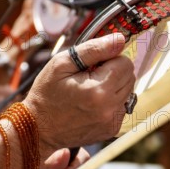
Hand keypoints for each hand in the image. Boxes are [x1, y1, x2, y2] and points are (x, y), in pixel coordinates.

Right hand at [24, 33, 133, 161]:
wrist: (39, 129)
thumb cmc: (46, 94)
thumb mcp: (62, 64)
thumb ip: (94, 49)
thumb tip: (120, 39)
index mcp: (99, 90)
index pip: (126, 63)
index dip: (110, 58)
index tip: (93, 65)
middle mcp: (110, 108)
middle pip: (130, 77)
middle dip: (114, 71)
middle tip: (91, 76)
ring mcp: (112, 122)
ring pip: (128, 91)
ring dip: (114, 86)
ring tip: (91, 90)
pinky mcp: (111, 129)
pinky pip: (122, 107)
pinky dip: (111, 101)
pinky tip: (93, 103)